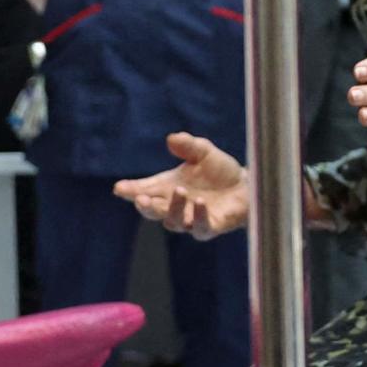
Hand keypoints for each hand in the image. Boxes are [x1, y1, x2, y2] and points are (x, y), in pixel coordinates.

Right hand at [114, 133, 250, 238]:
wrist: (246, 185)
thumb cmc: (219, 170)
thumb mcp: (204, 152)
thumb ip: (188, 146)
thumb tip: (171, 139)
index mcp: (167, 187)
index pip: (144, 190)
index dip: (130, 190)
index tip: (119, 188)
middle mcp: (175, 205)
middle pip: (153, 211)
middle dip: (146, 206)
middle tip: (140, 199)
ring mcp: (190, 219)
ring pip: (173, 221)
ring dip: (173, 207)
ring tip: (180, 190)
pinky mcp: (209, 228)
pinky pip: (199, 227)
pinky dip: (197, 216)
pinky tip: (199, 203)